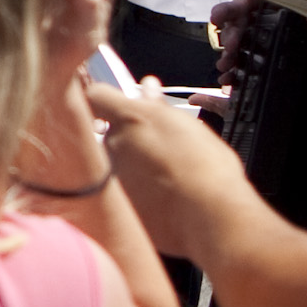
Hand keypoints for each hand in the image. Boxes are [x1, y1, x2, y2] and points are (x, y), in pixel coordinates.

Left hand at [86, 74, 258, 270]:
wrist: (210, 216)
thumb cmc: (207, 168)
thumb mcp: (186, 126)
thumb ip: (159, 107)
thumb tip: (148, 90)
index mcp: (131, 118)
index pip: (97, 95)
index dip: (107, 99)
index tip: (119, 103)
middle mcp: (114, 144)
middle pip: (108, 131)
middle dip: (127, 134)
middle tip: (156, 142)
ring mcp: (112, 174)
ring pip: (113, 160)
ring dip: (131, 162)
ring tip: (164, 172)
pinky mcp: (116, 201)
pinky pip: (121, 187)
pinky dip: (135, 187)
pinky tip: (160, 192)